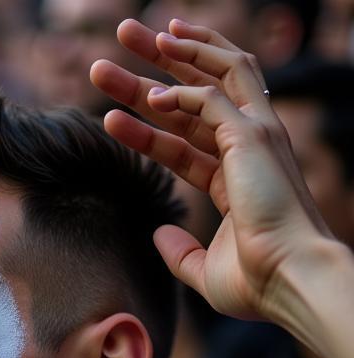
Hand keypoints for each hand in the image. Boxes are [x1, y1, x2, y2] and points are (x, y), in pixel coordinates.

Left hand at [90, 19, 330, 324]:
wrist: (285, 281)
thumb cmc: (255, 283)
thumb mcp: (203, 269)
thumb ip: (179, 254)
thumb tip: (157, 236)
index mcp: (237, 175)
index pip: (183, 139)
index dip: (147, 125)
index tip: (111, 113)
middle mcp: (248, 146)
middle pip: (195, 92)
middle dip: (157, 64)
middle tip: (121, 40)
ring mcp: (255, 137)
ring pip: (209, 76)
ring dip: (168, 54)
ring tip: (126, 35)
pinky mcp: (254, 138)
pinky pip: (213, 99)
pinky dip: (181, 93)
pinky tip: (150, 98)